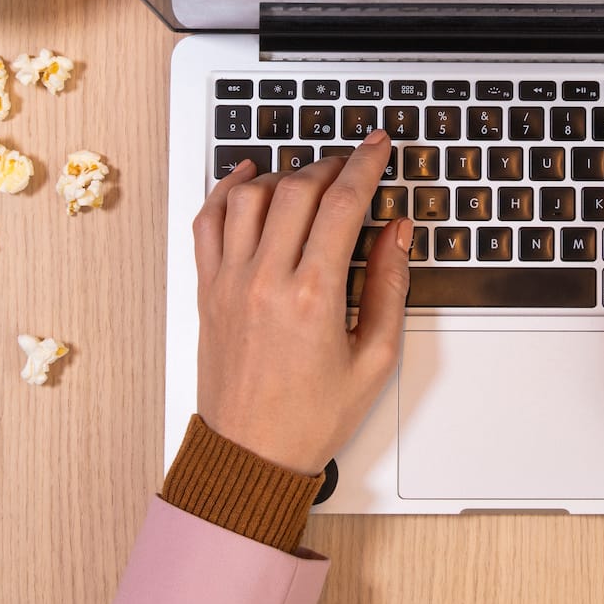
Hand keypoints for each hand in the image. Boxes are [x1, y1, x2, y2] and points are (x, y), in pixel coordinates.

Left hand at [191, 134, 409, 474]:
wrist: (251, 457)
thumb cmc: (311, 418)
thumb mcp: (374, 359)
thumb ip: (388, 287)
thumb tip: (396, 234)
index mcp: (312, 297)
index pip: (342, 204)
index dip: (365, 165)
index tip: (377, 146)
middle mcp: (266, 280)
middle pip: (297, 189)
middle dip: (331, 165)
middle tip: (352, 163)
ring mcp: (229, 282)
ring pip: (251, 196)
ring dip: (284, 174)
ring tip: (310, 178)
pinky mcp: (207, 290)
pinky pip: (207, 221)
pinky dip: (226, 190)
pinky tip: (247, 178)